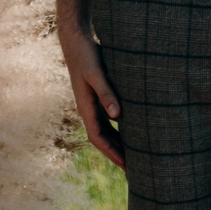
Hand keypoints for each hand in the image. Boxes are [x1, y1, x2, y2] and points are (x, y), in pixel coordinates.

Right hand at [61, 31, 124, 168]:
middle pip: (102, 139)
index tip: (127, 166)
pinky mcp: (97, 95)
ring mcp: (92, 103)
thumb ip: (106, 93)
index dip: (112, 153)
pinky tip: (131, 130)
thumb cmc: (87, 55)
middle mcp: (88, 109)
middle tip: (134, 169)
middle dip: (116, 154)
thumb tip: (117, 116)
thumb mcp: (97, 73)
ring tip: (134, 155)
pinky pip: (108, 118)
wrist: (76, 41)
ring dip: (117, 143)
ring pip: (105, 130)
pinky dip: (118, 127)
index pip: (98, 138)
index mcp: (85, 107)